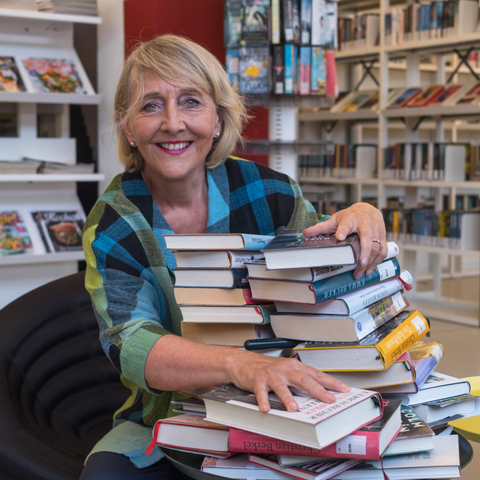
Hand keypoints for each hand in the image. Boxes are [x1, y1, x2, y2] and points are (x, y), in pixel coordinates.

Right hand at [228, 350, 349, 412]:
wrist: (242, 361)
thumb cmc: (266, 368)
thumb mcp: (285, 371)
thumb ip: (299, 380)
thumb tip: (319, 394)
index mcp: (294, 367)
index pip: (316, 374)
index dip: (331, 382)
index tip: (344, 390)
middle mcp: (285, 369)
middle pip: (304, 379)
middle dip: (318, 390)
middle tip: (329, 400)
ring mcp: (271, 374)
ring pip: (282, 386)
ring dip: (288, 398)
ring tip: (295, 409)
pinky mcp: (257, 380)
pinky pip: (261, 391)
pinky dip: (263, 400)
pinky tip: (266, 408)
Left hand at [303, 202, 387, 278]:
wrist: (368, 209)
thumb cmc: (351, 216)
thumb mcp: (335, 219)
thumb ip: (322, 227)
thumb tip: (306, 233)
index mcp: (351, 219)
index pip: (346, 224)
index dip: (342, 230)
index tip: (339, 236)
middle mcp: (365, 224)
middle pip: (367, 237)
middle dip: (365, 251)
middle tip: (360, 263)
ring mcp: (376, 231)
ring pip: (377, 246)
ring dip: (370, 261)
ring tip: (362, 272)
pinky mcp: (382, 237)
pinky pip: (383, 250)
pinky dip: (377, 261)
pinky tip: (369, 270)